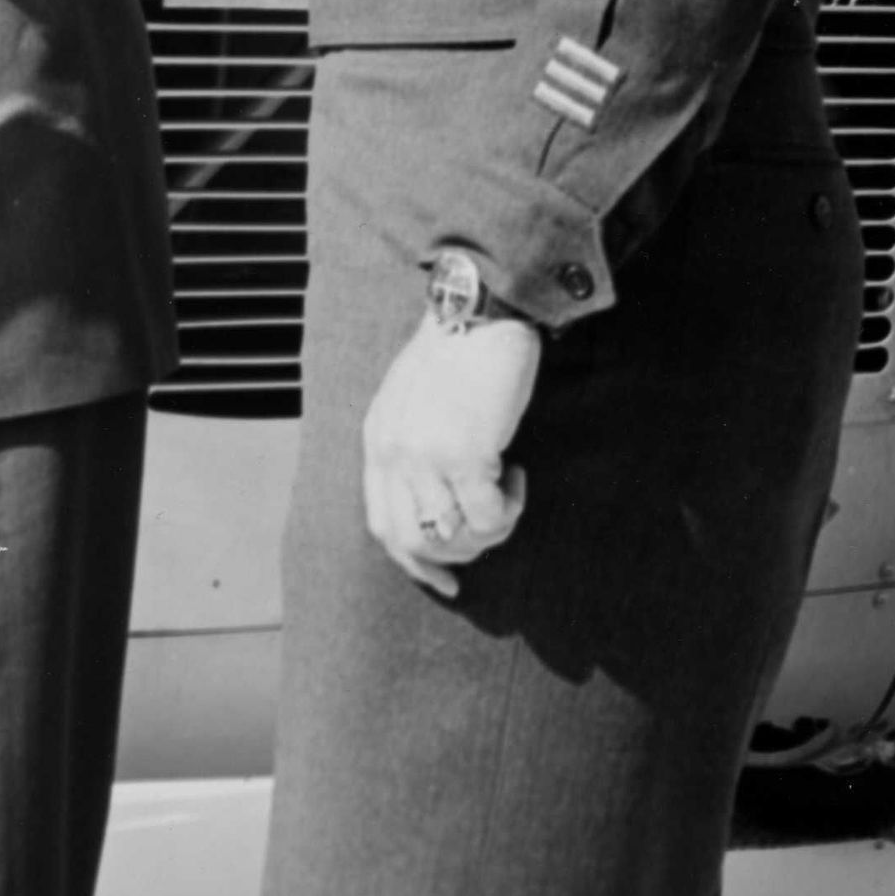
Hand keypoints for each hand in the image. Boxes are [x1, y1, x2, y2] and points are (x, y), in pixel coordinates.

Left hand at [360, 311, 541, 597]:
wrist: (480, 312)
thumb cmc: (457, 353)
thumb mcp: (413, 401)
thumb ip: (412, 447)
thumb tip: (437, 506)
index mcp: (378, 441)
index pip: (383, 525)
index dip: (415, 563)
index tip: (448, 583)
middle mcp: (393, 454)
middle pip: (413, 543)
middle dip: (456, 555)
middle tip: (489, 534)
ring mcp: (425, 457)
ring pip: (455, 538)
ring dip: (489, 530)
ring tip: (506, 494)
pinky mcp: (464, 455)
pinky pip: (489, 518)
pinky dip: (509, 510)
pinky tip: (516, 475)